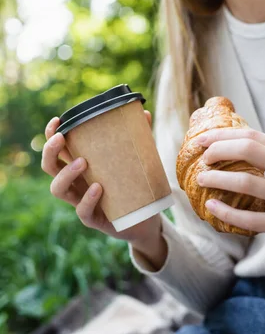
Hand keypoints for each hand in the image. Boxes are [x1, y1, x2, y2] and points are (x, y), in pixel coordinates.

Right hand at [41, 111, 162, 244]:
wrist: (145, 219)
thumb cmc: (134, 185)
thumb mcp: (136, 160)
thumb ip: (138, 139)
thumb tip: (143, 113)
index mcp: (81, 165)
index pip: (58, 149)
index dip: (52, 135)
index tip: (57, 121)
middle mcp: (76, 182)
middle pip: (49, 166)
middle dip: (50, 150)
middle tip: (61, 138)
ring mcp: (81, 201)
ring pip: (58, 189)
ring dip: (66, 173)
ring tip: (83, 162)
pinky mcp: (93, 219)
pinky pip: (82, 211)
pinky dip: (87, 199)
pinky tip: (97, 188)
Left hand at [195, 128, 264, 259]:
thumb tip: (232, 143)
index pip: (253, 136)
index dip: (223, 136)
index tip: (202, 140)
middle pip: (249, 151)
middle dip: (218, 151)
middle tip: (202, 159)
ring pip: (246, 183)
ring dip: (217, 180)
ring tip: (201, 180)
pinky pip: (251, 219)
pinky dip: (227, 212)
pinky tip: (212, 207)